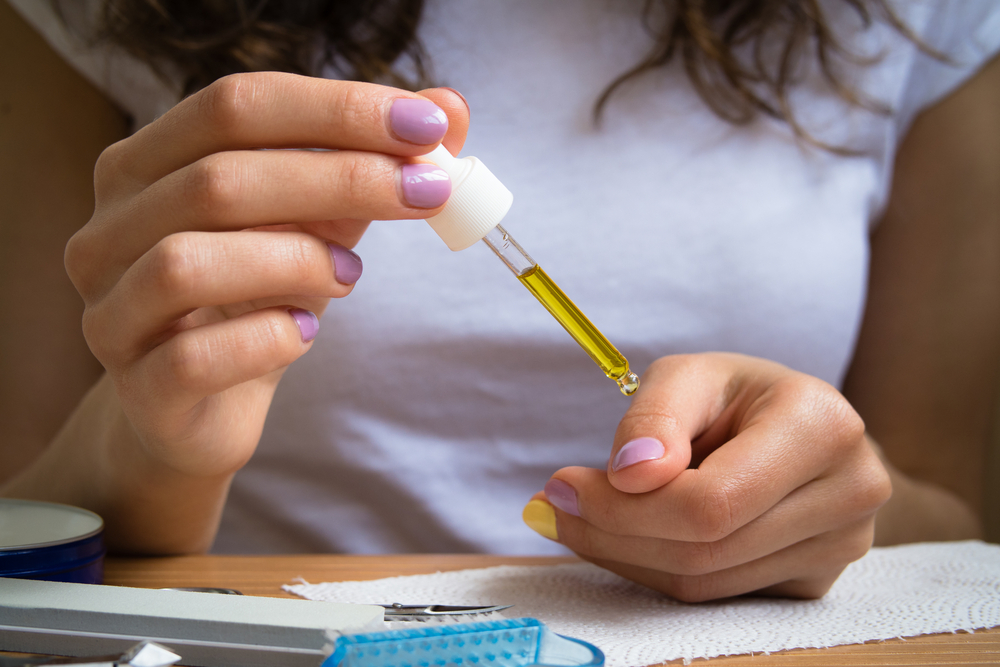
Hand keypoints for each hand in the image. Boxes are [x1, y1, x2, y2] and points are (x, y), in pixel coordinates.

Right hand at [51, 73, 467, 549]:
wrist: (204, 405)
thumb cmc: (258, 297)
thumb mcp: (318, 220)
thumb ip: (370, 163)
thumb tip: (450, 106)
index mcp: (145, 164)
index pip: (234, 106)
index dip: (336, 109)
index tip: (427, 124)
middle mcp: (108, 228)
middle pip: (217, 179)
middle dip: (341, 179)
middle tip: (426, 193)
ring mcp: (109, 311)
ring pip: (188, 263)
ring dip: (295, 260)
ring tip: (351, 275)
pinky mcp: (138, 388)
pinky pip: (195, 358)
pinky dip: (268, 340)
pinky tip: (305, 332)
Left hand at [523, 353, 890, 601]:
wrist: (793, 428)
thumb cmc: (735, 395)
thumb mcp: (687, 377)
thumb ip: (654, 418)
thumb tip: (630, 476)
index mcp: (822, 426)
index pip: (711, 503)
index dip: (625, 508)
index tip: (562, 486)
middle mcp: (849, 492)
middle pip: (705, 550)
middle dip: (612, 533)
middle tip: (551, 507)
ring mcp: (841, 545)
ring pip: (705, 584)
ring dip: (625, 555)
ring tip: (581, 516)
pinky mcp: (817, 580)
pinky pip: (717, 596)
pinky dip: (657, 569)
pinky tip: (630, 535)